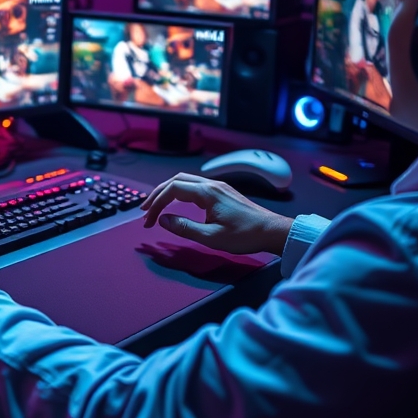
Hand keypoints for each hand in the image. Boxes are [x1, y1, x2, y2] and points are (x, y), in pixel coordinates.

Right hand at [140, 172, 292, 255]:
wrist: (272, 231)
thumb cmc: (244, 236)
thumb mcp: (211, 237)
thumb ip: (184, 228)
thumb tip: (163, 220)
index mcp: (207, 192)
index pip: (172, 190)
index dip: (156, 203)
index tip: (148, 220)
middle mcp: (212, 184)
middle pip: (176, 180)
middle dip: (157, 194)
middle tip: (145, 210)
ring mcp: (218, 186)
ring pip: (186, 181)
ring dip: (168, 192)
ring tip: (157, 206)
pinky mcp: (223, 192)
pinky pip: (195, 186)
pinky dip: (180, 192)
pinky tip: (178, 203)